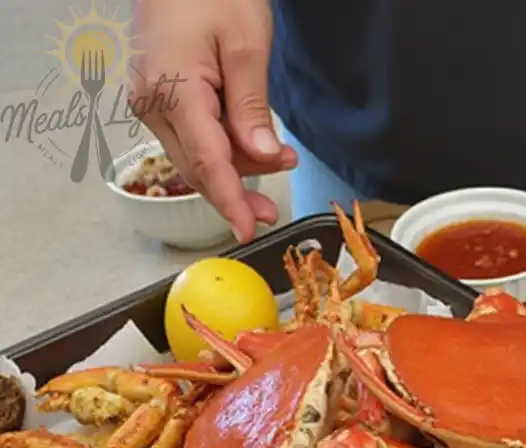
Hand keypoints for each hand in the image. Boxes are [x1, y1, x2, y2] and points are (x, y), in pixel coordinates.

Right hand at [131, 0, 296, 241]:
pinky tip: (253, 143)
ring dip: (237, 166)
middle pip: (200, 167)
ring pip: (197, 156)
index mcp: (173, 89)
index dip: (230, 201)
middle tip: (274, 207)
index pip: (208, 162)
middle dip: (239, 189)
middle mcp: (153, 101)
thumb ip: (252, 108)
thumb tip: (263, 158)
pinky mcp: (157, 98)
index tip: (248, 230)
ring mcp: (150, 101)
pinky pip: (192, 137)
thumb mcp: (245, 46)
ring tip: (281, 156)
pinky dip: (223, 147)